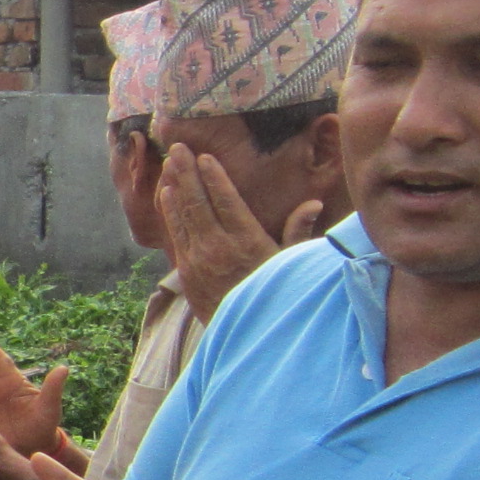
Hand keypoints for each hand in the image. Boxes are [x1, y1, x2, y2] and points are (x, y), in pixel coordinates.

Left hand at [161, 145, 315, 319]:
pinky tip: (166, 193)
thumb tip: (313, 203)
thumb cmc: (273, 292)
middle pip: (199, 202)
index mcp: (247, 241)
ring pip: (183, 215)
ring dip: (175, 186)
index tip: (206, 157)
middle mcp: (219, 248)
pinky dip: (170, 211)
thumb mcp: (289, 263)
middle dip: (188, 172)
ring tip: (170, 162)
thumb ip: (297, 231)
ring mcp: (198, 259)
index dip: (214, 177)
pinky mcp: (186, 271)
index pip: (226, 201)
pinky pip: (176, 233)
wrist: (246, 333)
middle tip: (178, 147)